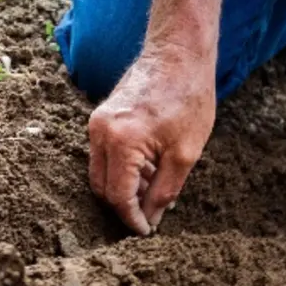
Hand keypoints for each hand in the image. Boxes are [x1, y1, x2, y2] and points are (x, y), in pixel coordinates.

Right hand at [87, 44, 215, 234]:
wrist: (178, 53)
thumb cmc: (188, 97)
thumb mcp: (185, 153)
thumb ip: (164, 191)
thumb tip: (151, 218)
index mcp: (121, 142)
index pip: (118, 196)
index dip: (132, 219)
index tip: (146, 231)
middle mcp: (100, 132)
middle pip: (102, 188)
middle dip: (124, 206)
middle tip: (151, 216)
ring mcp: (96, 123)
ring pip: (100, 173)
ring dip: (123, 187)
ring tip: (155, 188)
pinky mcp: (100, 117)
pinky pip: (103, 155)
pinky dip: (121, 169)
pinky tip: (149, 168)